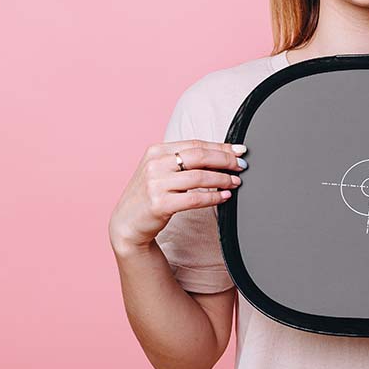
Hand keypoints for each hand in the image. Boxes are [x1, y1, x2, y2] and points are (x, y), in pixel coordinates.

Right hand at [108, 139, 247, 255]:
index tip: (239, 150)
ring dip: (222, 179)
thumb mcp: (159, 171)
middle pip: (199, 156)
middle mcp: (155, 164)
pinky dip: (214, 197)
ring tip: (235, 182)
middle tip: (241, 166)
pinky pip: (195, 198)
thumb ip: (182, 161)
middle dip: (225, 160)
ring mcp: (155, 184)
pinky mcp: (160, 204)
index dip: (220, 147)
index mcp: (156, 151)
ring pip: (200, 177)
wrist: (126, 224)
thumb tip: (218, 155)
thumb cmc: (149, 196)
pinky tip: (224, 197)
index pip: (195, 144)